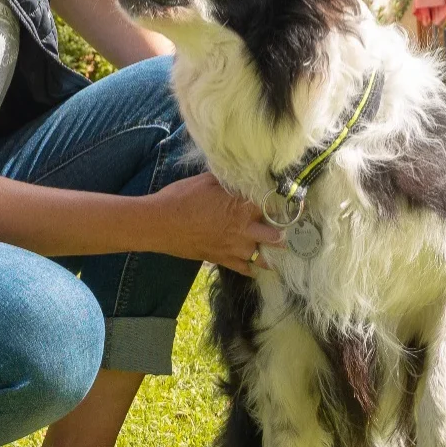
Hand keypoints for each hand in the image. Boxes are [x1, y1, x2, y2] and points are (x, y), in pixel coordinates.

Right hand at [150, 172, 284, 275]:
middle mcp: (244, 230)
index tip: (285, 202)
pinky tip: (256, 264)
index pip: (272, 206)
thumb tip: (240, 177)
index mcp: (243, 207)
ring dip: (271, 253)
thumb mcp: (206, 181)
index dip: (279, 204)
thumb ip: (228, 182)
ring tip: (275, 249)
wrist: (160, 223)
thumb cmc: (182, 198)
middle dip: (281, 232)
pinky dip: (253, 268)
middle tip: (283, 227)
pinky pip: (245, 269)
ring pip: (264, 257)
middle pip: (276, 236)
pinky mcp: (222, 260)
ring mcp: (234, 248)